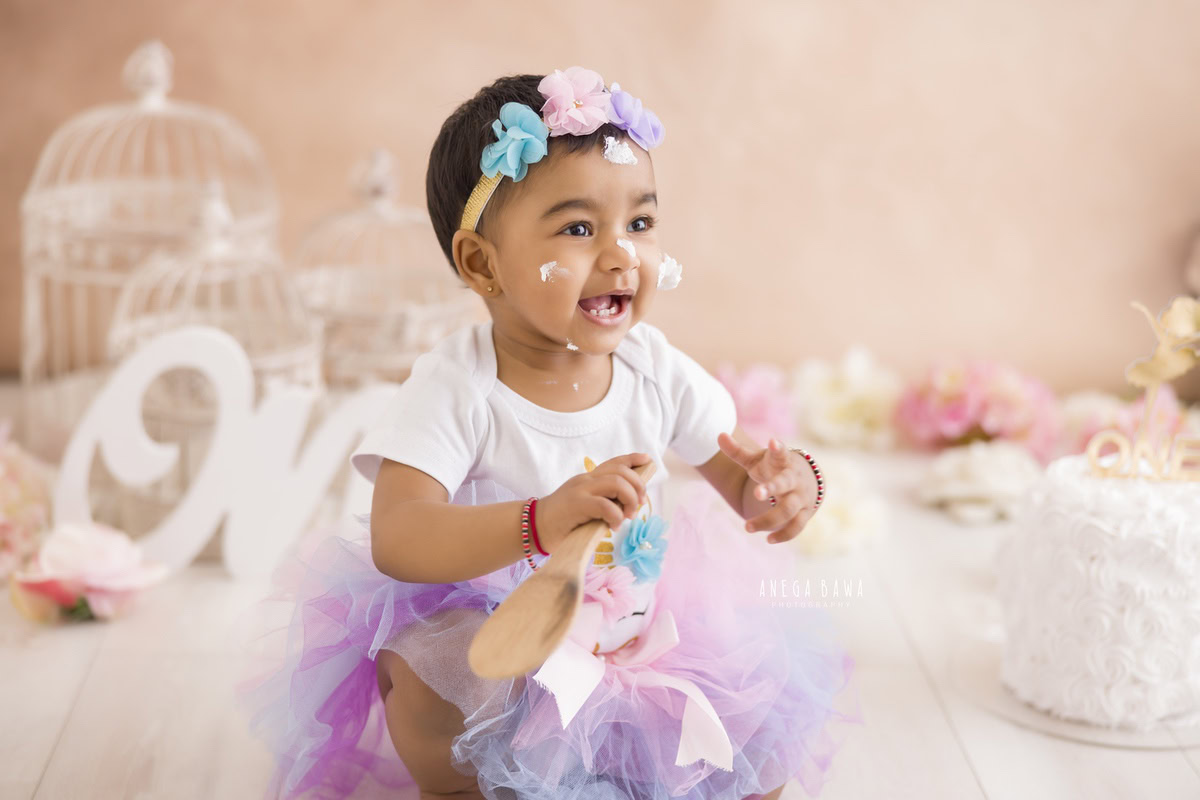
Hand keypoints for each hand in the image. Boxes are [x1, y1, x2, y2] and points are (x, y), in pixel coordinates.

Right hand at [536, 452, 650, 553]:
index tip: (647, 459)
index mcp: (587, 479)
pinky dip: (616, 516)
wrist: (533, 527)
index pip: (613, 463)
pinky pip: (606, 505)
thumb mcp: (584, 507)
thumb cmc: (561, 522)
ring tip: (627, 516)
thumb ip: (600, 502)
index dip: (632, 459)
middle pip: (621, 471)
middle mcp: (585, 480)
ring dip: (629, 500)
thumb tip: (625, 507)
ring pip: (617, 483)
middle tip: (638, 505)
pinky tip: (613, 526)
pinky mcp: (577, 504)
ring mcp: (581, 490)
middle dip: (637, 486)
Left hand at [717, 433, 817, 543]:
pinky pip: (797, 527)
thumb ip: (738, 451)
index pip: (781, 453)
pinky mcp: (806, 513)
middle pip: (785, 483)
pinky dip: (784, 535)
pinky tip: (768, 540)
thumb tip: (718, 434)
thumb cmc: (776, 467)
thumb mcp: (758, 459)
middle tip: (757, 493)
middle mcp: (794, 479)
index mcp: (783, 461)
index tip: (773, 442)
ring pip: (789, 510)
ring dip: (769, 520)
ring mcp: (801, 497)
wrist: (809, 478)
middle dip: (772, 488)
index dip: (778, 448)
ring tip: (747, 527)